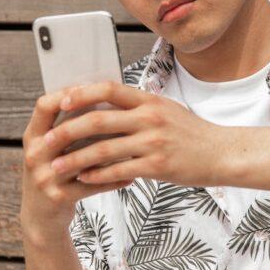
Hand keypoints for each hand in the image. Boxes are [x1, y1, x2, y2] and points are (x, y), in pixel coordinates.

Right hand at [20, 86, 134, 236]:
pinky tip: (132, 175)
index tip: (94, 88)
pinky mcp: (58, 197)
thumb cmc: (54, 174)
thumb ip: (68, 127)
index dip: (68, 94)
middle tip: (124, 115)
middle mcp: (34, 154)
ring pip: (82, 157)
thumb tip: (103, 99)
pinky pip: (92, 184)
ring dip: (110, 150)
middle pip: (65, 129)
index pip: (44, 105)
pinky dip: (114, 179)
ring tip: (134, 144)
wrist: (40, 218)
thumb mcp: (51, 149)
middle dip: (96, 121)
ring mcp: (44, 177)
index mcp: (33, 136)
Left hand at [44, 79, 224, 187]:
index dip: (82, 94)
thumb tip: (107, 102)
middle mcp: (150, 118)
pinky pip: (119, 170)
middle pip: (99, 120)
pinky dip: (98, 176)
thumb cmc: (192, 133)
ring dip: (75, 159)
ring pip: (104, 149)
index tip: (60, 102)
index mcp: (149, 100)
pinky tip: (83, 179)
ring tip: (57, 166)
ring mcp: (153, 142)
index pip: (109, 89)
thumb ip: (138, 106)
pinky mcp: (157, 166)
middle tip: (47, 141)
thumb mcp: (166, 110)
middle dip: (67, 131)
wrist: (222, 153)